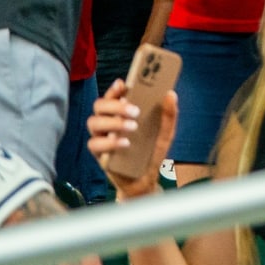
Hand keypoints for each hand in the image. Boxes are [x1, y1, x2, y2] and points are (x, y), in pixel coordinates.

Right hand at [87, 80, 177, 199]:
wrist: (145, 180)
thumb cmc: (152, 152)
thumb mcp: (165, 133)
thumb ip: (169, 115)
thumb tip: (171, 94)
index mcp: (121, 113)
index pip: (113, 96)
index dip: (115, 88)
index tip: (123, 84)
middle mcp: (108, 123)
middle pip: (99, 106)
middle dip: (115, 105)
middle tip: (135, 111)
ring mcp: (101, 138)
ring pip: (93, 123)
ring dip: (112, 122)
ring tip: (132, 127)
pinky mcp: (98, 155)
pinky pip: (94, 145)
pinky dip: (109, 143)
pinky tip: (124, 144)